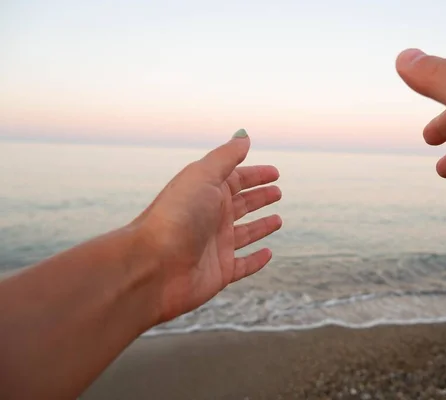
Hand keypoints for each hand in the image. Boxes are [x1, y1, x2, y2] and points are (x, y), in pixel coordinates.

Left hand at [132, 130, 281, 321]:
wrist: (153, 265)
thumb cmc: (176, 215)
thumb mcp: (203, 176)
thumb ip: (226, 156)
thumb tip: (244, 136)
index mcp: (207, 192)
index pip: (236, 179)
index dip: (256, 174)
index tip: (276, 172)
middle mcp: (211, 217)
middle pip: (242, 204)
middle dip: (260, 197)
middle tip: (278, 192)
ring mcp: (216, 245)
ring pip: (245, 233)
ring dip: (261, 226)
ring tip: (278, 220)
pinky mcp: (221, 271)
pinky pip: (244, 265)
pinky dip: (257, 260)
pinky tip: (268, 254)